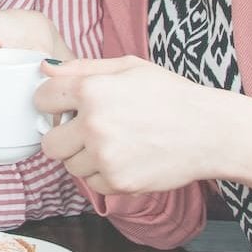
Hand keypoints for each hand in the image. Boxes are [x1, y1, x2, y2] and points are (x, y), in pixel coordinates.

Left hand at [34, 56, 237, 195]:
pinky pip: (93, 184)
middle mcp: (93, 124)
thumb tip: (45, 69)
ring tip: (115, 144)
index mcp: (92, 90)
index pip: (42, 99)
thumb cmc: (171, 95)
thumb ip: (83, 68)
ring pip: (70, 166)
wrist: (209, 131)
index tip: (65, 106)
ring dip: (85, 158)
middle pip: (49, 143)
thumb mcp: (129, 67)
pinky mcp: (118, 182)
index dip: (53, 102)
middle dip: (64, 138)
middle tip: (87, 132)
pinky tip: (126, 159)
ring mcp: (105, 156)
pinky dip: (104, 175)